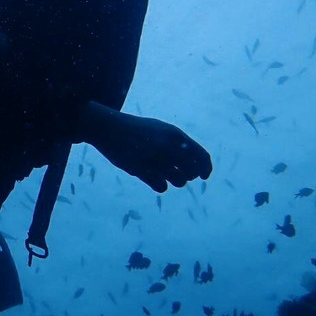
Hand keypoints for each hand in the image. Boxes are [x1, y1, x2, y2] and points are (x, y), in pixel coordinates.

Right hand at [80, 104, 211, 192]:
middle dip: (189, 175)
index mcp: (175, 135)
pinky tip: (154, 177)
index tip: (204, 176)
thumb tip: (198, 163)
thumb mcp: (162, 129)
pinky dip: (161, 184)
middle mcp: (168, 147)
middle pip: (192, 172)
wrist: (109, 129)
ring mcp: (155, 159)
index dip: (206, 169)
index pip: (202, 157)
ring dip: (176, 180)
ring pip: (179, 181)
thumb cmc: (138, 129)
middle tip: (180, 173)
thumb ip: (180, 142)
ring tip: (165, 173)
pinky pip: (162, 187)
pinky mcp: (142, 171)